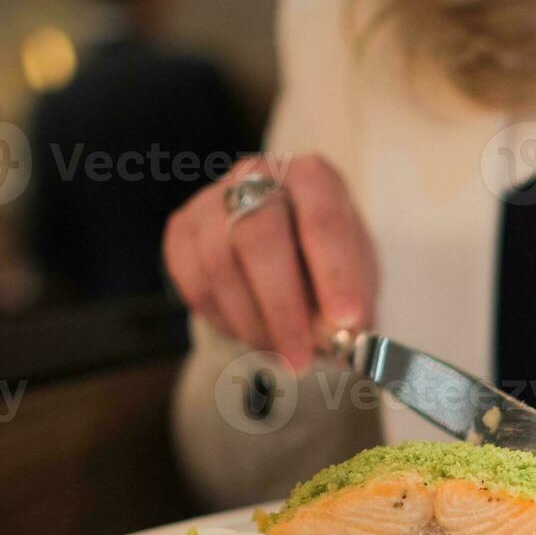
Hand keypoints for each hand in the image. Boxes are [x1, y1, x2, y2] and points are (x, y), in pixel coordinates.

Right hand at [164, 154, 377, 370]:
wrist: (284, 249)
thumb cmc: (326, 262)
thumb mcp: (354, 280)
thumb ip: (347, 307)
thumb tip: (337, 339)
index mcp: (313, 178)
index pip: (322, 220)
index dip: (335, 273)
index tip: (346, 320)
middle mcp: (257, 176)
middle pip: (258, 238)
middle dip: (282, 308)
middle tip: (300, 358)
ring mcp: (211, 200)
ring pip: (220, 264)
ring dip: (252, 321)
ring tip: (282, 352)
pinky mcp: (181, 230)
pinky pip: (194, 283)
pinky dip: (224, 320)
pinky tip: (252, 332)